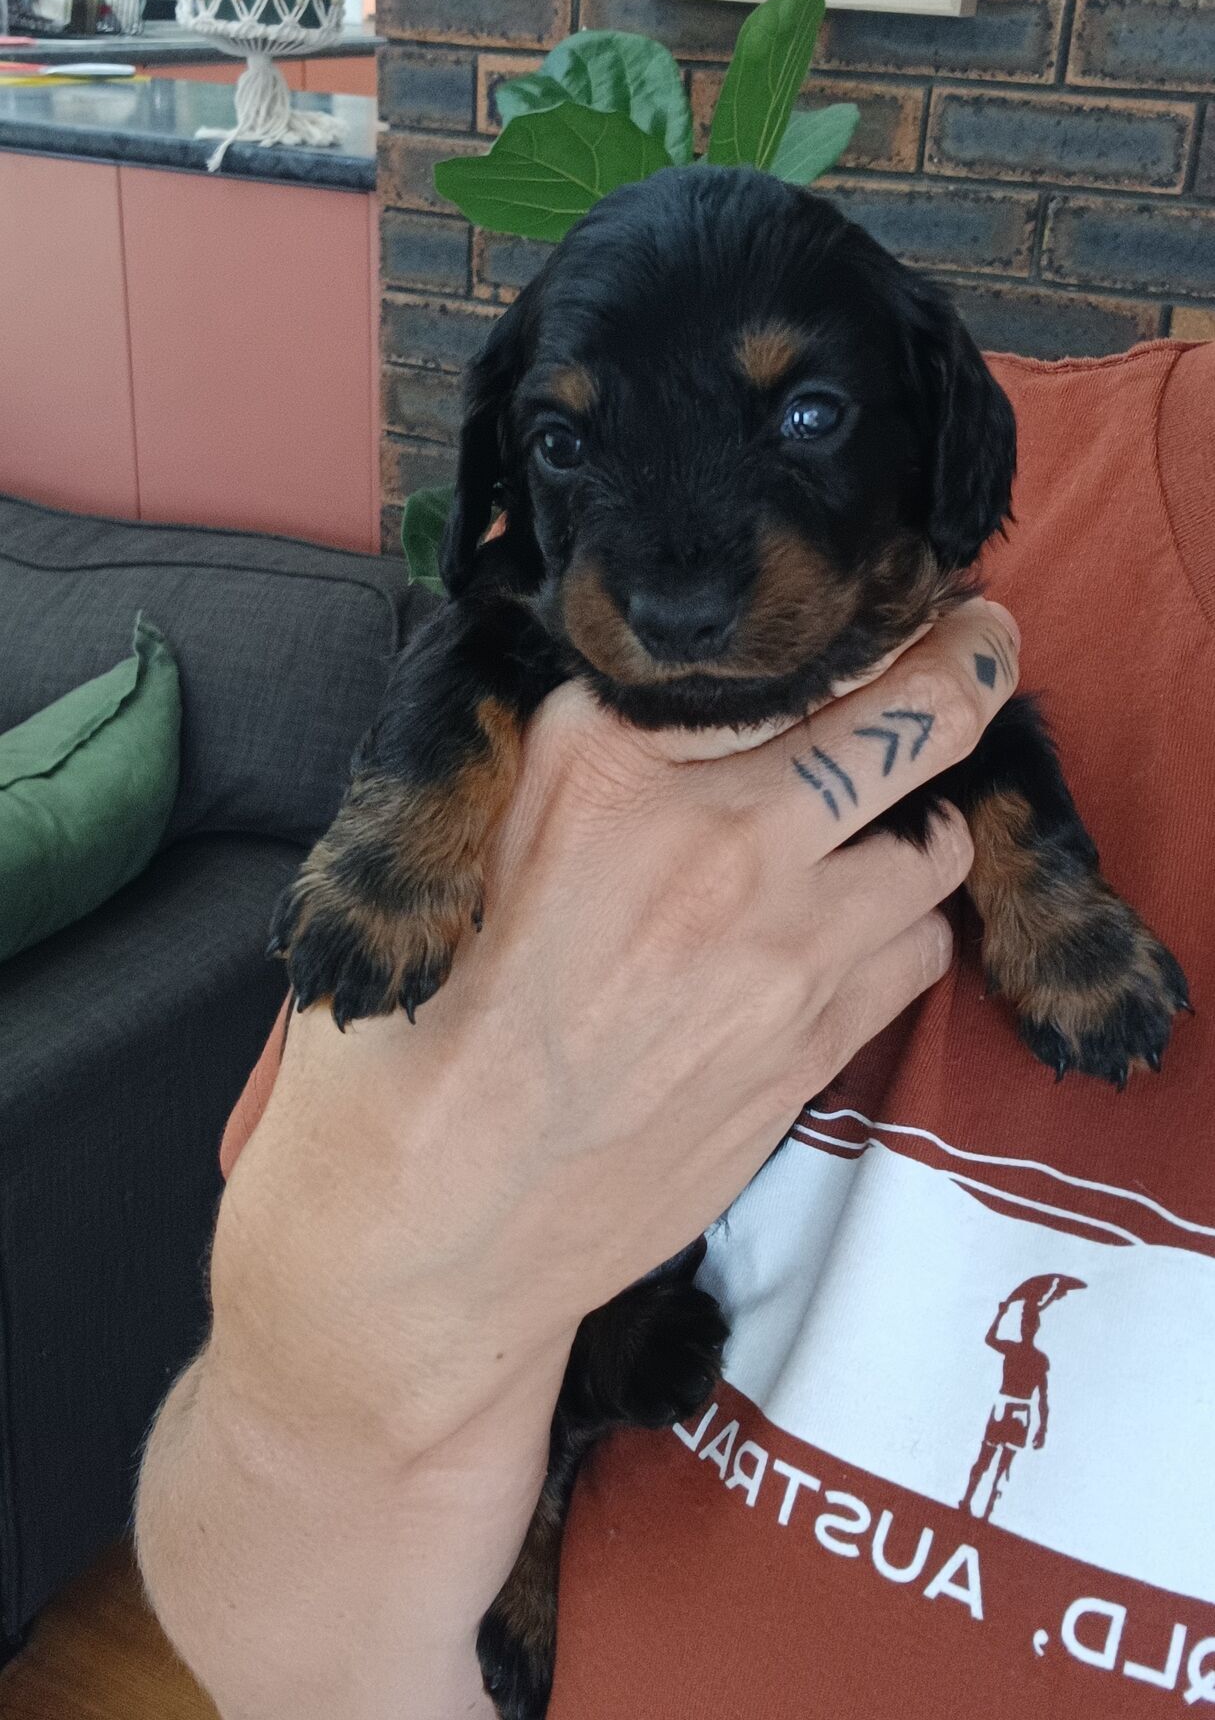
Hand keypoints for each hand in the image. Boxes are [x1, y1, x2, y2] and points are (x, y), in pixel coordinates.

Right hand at [218, 598, 1018, 1455]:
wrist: (431, 1237)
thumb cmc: (406, 1038)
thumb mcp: (450, 845)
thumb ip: (563, 754)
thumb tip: (647, 699)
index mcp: (604, 765)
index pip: (780, 655)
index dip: (846, 629)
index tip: (879, 612)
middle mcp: (714, 836)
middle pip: (907, 719)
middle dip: (959, 672)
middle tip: (978, 644)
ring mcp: (782, 947)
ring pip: (931, 846)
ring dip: (913, 825)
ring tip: (879, 825)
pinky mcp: (813, 1047)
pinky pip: (918, 953)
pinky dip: (901, 929)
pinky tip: (848, 932)